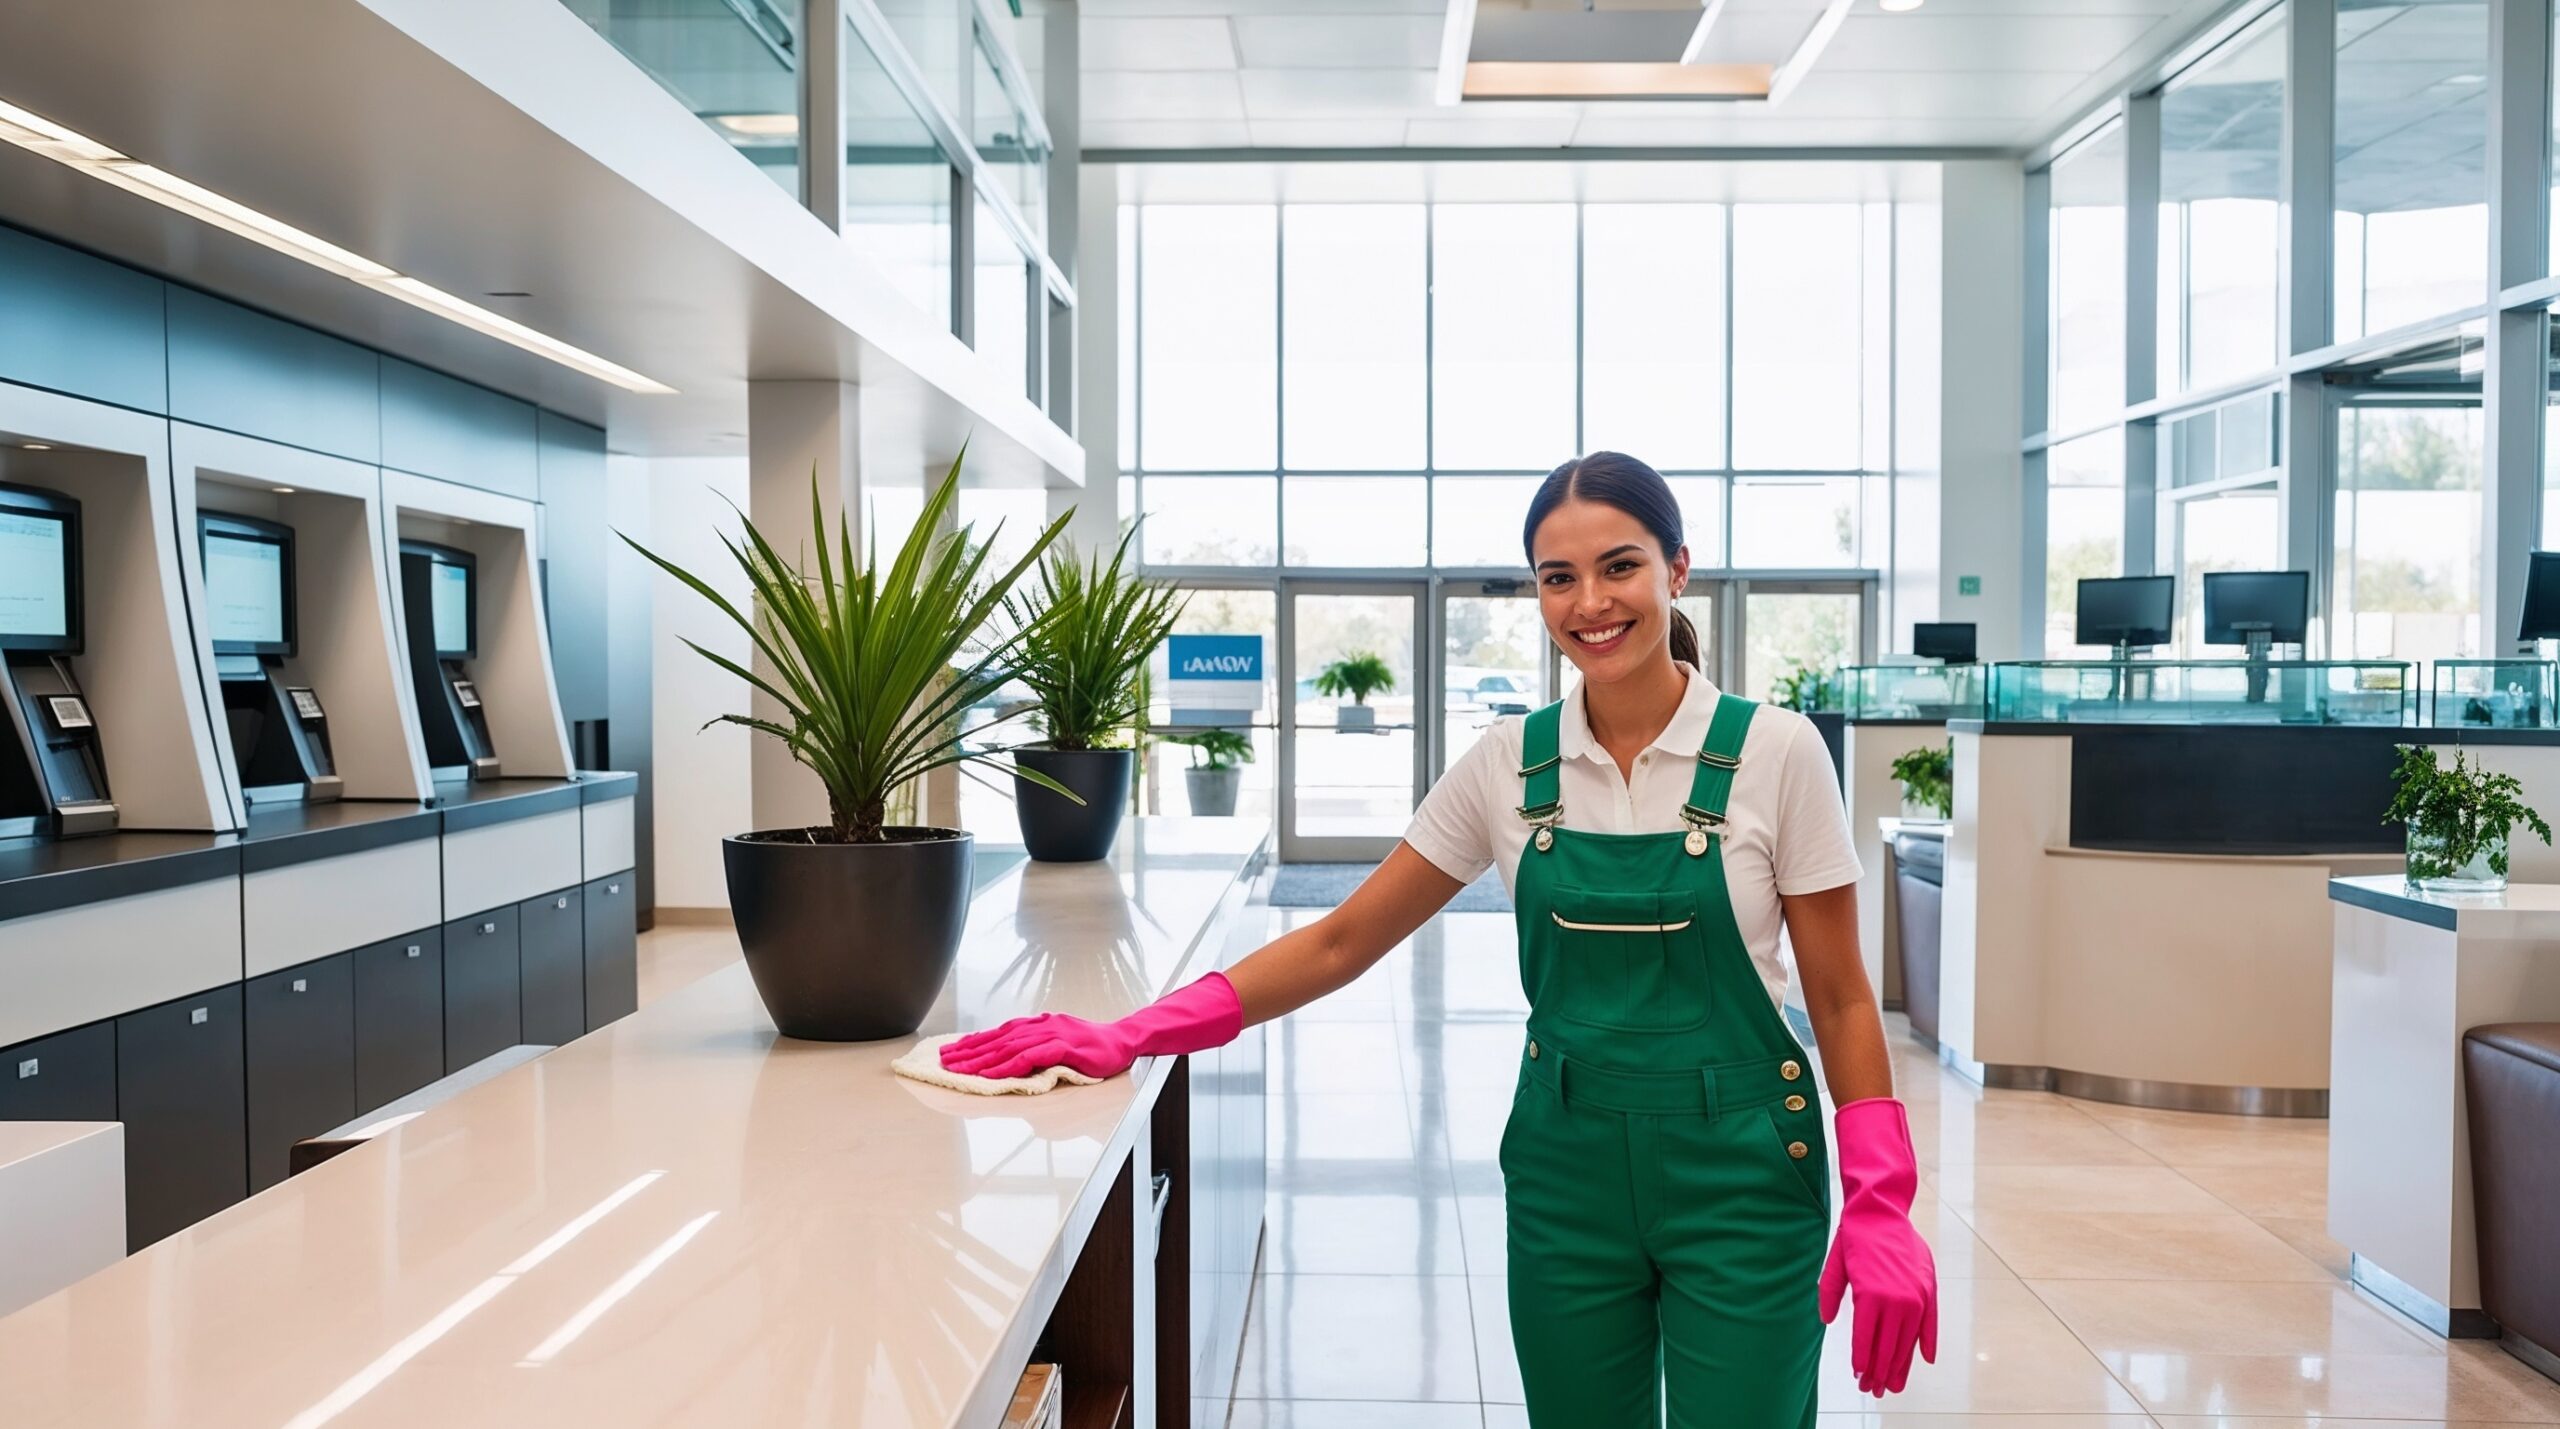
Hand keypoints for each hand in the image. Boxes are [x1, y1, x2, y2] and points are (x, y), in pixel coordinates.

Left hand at [938, 973, 1243, 1082]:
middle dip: (968, 1052)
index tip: (950, 1053)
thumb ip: (1038, 1049)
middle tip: (943, 1062)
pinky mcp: (1065, 1047)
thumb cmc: (1093, 1047)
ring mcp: (1053, 1034)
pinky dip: (1009, 1065)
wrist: (1126, 1042)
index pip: (999, 1033)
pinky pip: (1030, 1057)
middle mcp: (1041, 1025)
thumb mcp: (1060, 1045)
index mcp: (1039, 1024)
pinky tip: (993, 1073)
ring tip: (959, 1070)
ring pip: (1008, 1047)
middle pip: (997, 1038)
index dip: (973, 1043)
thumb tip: (1012, 1064)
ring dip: (981, 1060)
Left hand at [1817, 1097, 1937, 1396]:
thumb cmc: (1854, 1237)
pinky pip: (1930, 1323)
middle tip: (1875, 1390)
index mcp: (1870, 1295)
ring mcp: (1916, 1295)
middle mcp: (1896, 1299)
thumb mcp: (1834, 1265)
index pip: (1866, 1340)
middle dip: (1881, 1371)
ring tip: (1896, 1384)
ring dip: (1902, 1364)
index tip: (1860, 1377)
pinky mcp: (1928, 1289)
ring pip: (1908, 1340)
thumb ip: (1829, 1294)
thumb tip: (1829, 1321)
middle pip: (1888, 1346)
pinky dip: (1927, 1342)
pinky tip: (1924, 1360)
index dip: (1862, 1362)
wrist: (1882, 1210)